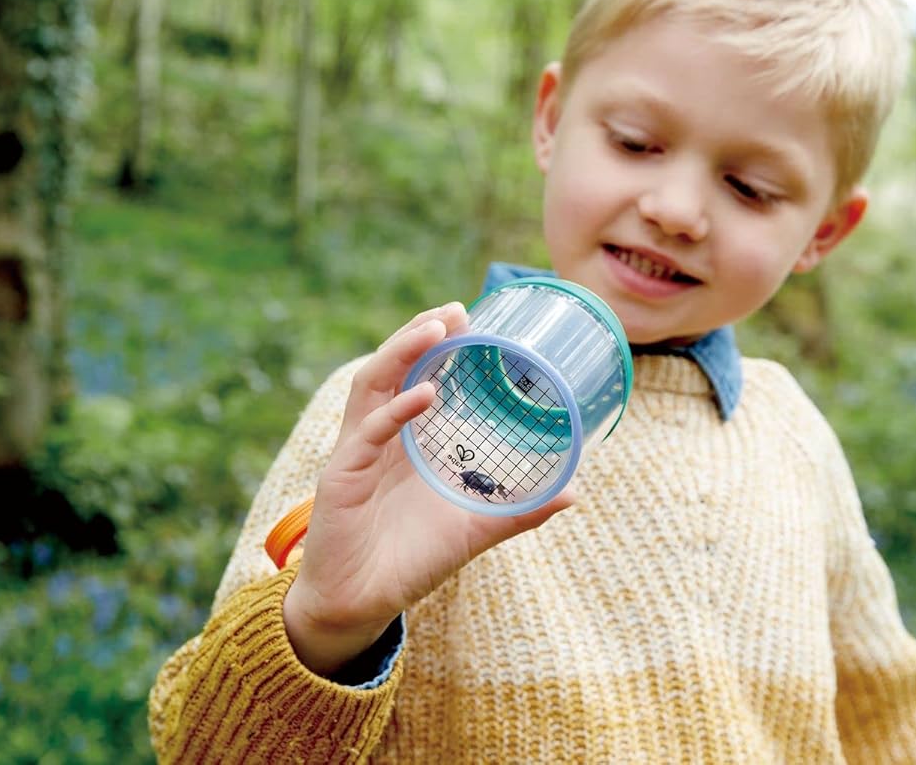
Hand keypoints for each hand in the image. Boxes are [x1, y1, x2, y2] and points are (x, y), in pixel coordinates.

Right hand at [283, 302, 575, 673]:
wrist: (360, 605)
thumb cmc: (409, 561)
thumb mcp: (474, 529)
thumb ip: (519, 510)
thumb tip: (573, 492)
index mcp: (403, 439)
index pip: (415, 373)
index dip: (436, 341)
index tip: (471, 317)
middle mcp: (376, 436)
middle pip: (391, 366)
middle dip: (420, 332)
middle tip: (456, 309)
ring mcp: (356, 453)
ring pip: (372, 385)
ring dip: (402, 351)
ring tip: (437, 328)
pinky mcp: (341, 479)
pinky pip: (367, 435)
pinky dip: (395, 412)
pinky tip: (425, 395)